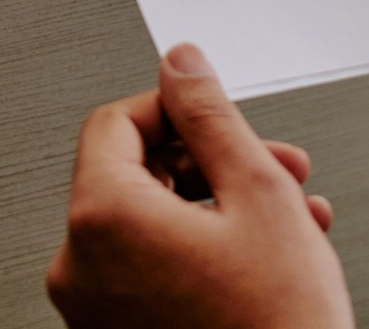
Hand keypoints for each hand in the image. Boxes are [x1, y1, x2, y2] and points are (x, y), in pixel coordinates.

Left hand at [47, 43, 352, 328]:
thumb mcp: (257, 193)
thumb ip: (211, 115)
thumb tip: (179, 64)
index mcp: (102, 219)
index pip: (115, 121)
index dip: (175, 108)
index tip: (214, 113)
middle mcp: (81, 267)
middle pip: (137, 173)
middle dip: (213, 162)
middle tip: (272, 165)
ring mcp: (95, 311)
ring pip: (153, 224)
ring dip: (221, 206)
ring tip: (287, 216)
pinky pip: (151, 270)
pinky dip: (202, 251)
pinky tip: (265, 255)